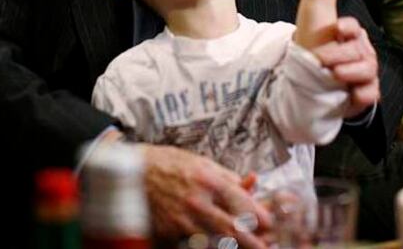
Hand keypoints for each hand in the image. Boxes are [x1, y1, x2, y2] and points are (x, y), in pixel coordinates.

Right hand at [142, 145, 270, 247]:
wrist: (132, 173)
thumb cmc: (168, 163)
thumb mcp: (199, 161)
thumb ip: (225, 175)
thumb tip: (249, 184)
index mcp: (208, 179)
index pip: (241, 203)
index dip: (260, 216)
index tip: (271, 224)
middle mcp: (198, 201)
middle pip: (233, 228)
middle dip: (254, 242)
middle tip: (267, 248)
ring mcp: (183, 220)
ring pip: (216, 242)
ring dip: (233, 247)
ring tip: (247, 248)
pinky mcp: (170, 233)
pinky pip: (194, 246)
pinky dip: (208, 247)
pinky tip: (216, 246)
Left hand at [313, 17, 379, 118]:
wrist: (308, 82)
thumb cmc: (310, 49)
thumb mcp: (311, 23)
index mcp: (348, 35)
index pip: (353, 27)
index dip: (347, 27)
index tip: (337, 28)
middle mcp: (359, 51)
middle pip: (358, 50)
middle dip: (338, 54)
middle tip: (320, 58)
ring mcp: (363, 72)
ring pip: (367, 69)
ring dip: (351, 71)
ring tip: (335, 74)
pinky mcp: (364, 92)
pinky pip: (371, 93)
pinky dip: (363, 94)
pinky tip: (352, 94)